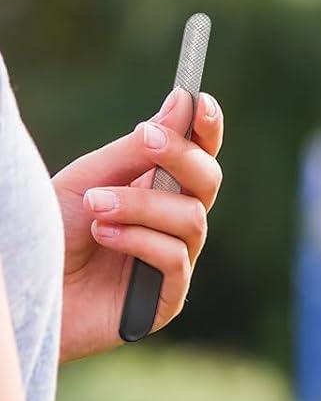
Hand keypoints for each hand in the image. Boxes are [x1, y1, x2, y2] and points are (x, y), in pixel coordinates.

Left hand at [53, 88, 224, 361]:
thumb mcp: (88, 179)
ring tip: (94, 207)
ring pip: (192, 219)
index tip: (200, 102)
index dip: (206, 130)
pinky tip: (103, 236)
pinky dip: (138, 239)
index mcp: (155, 191)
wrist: (32, 287)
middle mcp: (172, 225)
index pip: (197, 158)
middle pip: (208, 182)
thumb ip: (134, 151)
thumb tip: (180, 105)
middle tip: (146, 139)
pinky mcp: (169, 298)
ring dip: (140, 205)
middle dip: (181, 156)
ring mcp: (175, 262)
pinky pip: (175, 258)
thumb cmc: (52, 232)